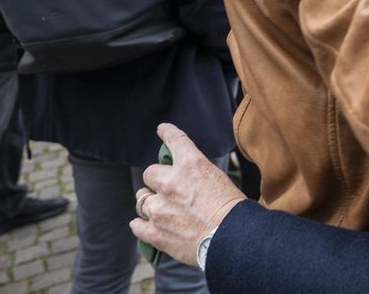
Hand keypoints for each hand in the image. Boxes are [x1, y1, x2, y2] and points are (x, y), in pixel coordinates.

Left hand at [129, 123, 246, 267]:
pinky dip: (140, 225)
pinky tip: (144, 225)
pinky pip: (137, 225)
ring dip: (149, 202)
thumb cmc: (232, 210)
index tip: (162, 130)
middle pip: (150, 173)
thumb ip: (196, 175)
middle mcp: (171, 183)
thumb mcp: (218, 179)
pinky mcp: (155, 232)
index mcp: (191, 165)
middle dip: (156, 180)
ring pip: (141, 199)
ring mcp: (160, 209)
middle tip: (165, 188)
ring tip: (159, 209)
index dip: (167, 133)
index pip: (175, 140)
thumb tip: (185, 178)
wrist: (232, 238)